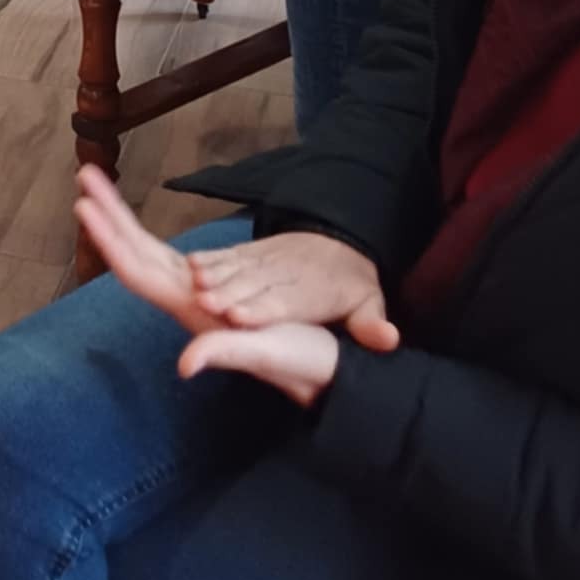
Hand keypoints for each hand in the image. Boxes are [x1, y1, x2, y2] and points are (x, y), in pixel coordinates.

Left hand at [77, 170, 349, 412]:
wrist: (322, 374)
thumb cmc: (299, 362)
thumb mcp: (265, 354)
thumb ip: (225, 353)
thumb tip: (186, 364)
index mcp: (190, 310)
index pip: (137, 271)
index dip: (108, 239)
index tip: (83, 205)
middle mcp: (183, 300)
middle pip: (133, 252)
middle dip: (107, 214)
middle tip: (85, 173)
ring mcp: (191, 294)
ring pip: (145, 251)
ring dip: (120, 219)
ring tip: (97, 188)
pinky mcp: (204, 290)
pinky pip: (163, 256)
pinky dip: (143, 235)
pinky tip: (129, 223)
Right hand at [188, 231, 397, 351]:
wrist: (338, 240)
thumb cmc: (349, 284)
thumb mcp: (368, 303)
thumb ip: (371, 324)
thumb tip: (389, 339)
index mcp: (312, 291)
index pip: (284, 302)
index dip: (261, 309)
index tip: (239, 318)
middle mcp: (285, 273)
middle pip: (254, 285)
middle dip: (228, 293)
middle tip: (204, 303)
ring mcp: (266, 258)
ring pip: (238, 267)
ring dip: (214, 275)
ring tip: (193, 282)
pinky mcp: (253, 250)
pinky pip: (229, 253)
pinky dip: (210, 258)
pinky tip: (190, 263)